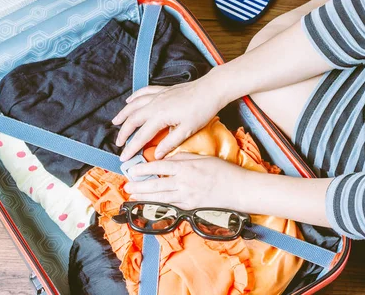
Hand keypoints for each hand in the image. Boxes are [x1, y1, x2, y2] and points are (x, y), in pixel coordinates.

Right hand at [113, 71, 227, 160]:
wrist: (211, 89)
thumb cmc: (202, 110)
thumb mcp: (187, 130)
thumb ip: (170, 143)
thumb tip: (156, 154)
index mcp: (160, 116)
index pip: (141, 136)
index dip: (131, 148)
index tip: (123, 158)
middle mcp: (154, 104)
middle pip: (133, 119)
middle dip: (123, 132)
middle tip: (118, 144)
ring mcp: (158, 95)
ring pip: (134, 104)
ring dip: (123, 114)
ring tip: (115, 122)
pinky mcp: (163, 90)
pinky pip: (143, 92)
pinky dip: (134, 97)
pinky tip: (129, 101)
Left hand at [123, 153, 252, 210]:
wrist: (239, 190)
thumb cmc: (224, 171)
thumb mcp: (203, 157)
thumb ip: (184, 157)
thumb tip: (169, 157)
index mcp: (186, 167)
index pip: (160, 167)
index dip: (144, 169)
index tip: (133, 169)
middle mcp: (184, 183)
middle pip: (156, 184)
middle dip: (139, 185)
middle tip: (126, 185)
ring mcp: (187, 197)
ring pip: (160, 198)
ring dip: (144, 197)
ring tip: (132, 196)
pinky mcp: (191, 207)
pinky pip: (171, 206)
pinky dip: (158, 206)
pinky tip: (150, 205)